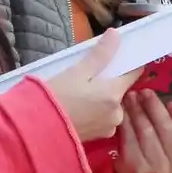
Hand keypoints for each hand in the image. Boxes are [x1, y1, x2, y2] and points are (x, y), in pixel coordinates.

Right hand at [49, 28, 142, 142]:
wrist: (37, 131)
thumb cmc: (57, 97)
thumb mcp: (77, 71)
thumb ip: (100, 54)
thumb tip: (116, 35)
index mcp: (115, 94)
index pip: (134, 73)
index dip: (128, 63)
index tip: (118, 57)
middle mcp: (117, 113)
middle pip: (120, 91)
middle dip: (109, 83)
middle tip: (90, 76)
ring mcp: (107, 128)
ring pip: (111, 106)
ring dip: (101, 98)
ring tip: (81, 93)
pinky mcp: (96, 137)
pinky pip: (101, 118)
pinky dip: (94, 111)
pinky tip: (79, 107)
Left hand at [114, 92, 171, 172]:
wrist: (142, 162)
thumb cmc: (161, 138)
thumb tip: (164, 87)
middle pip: (167, 129)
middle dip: (154, 107)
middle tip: (143, 91)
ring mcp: (157, 168)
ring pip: (146, 133)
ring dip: (137, 111)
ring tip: (129, 97)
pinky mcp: (136, 169)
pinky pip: (130, 141)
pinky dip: (125, 124)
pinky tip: (121, 112)